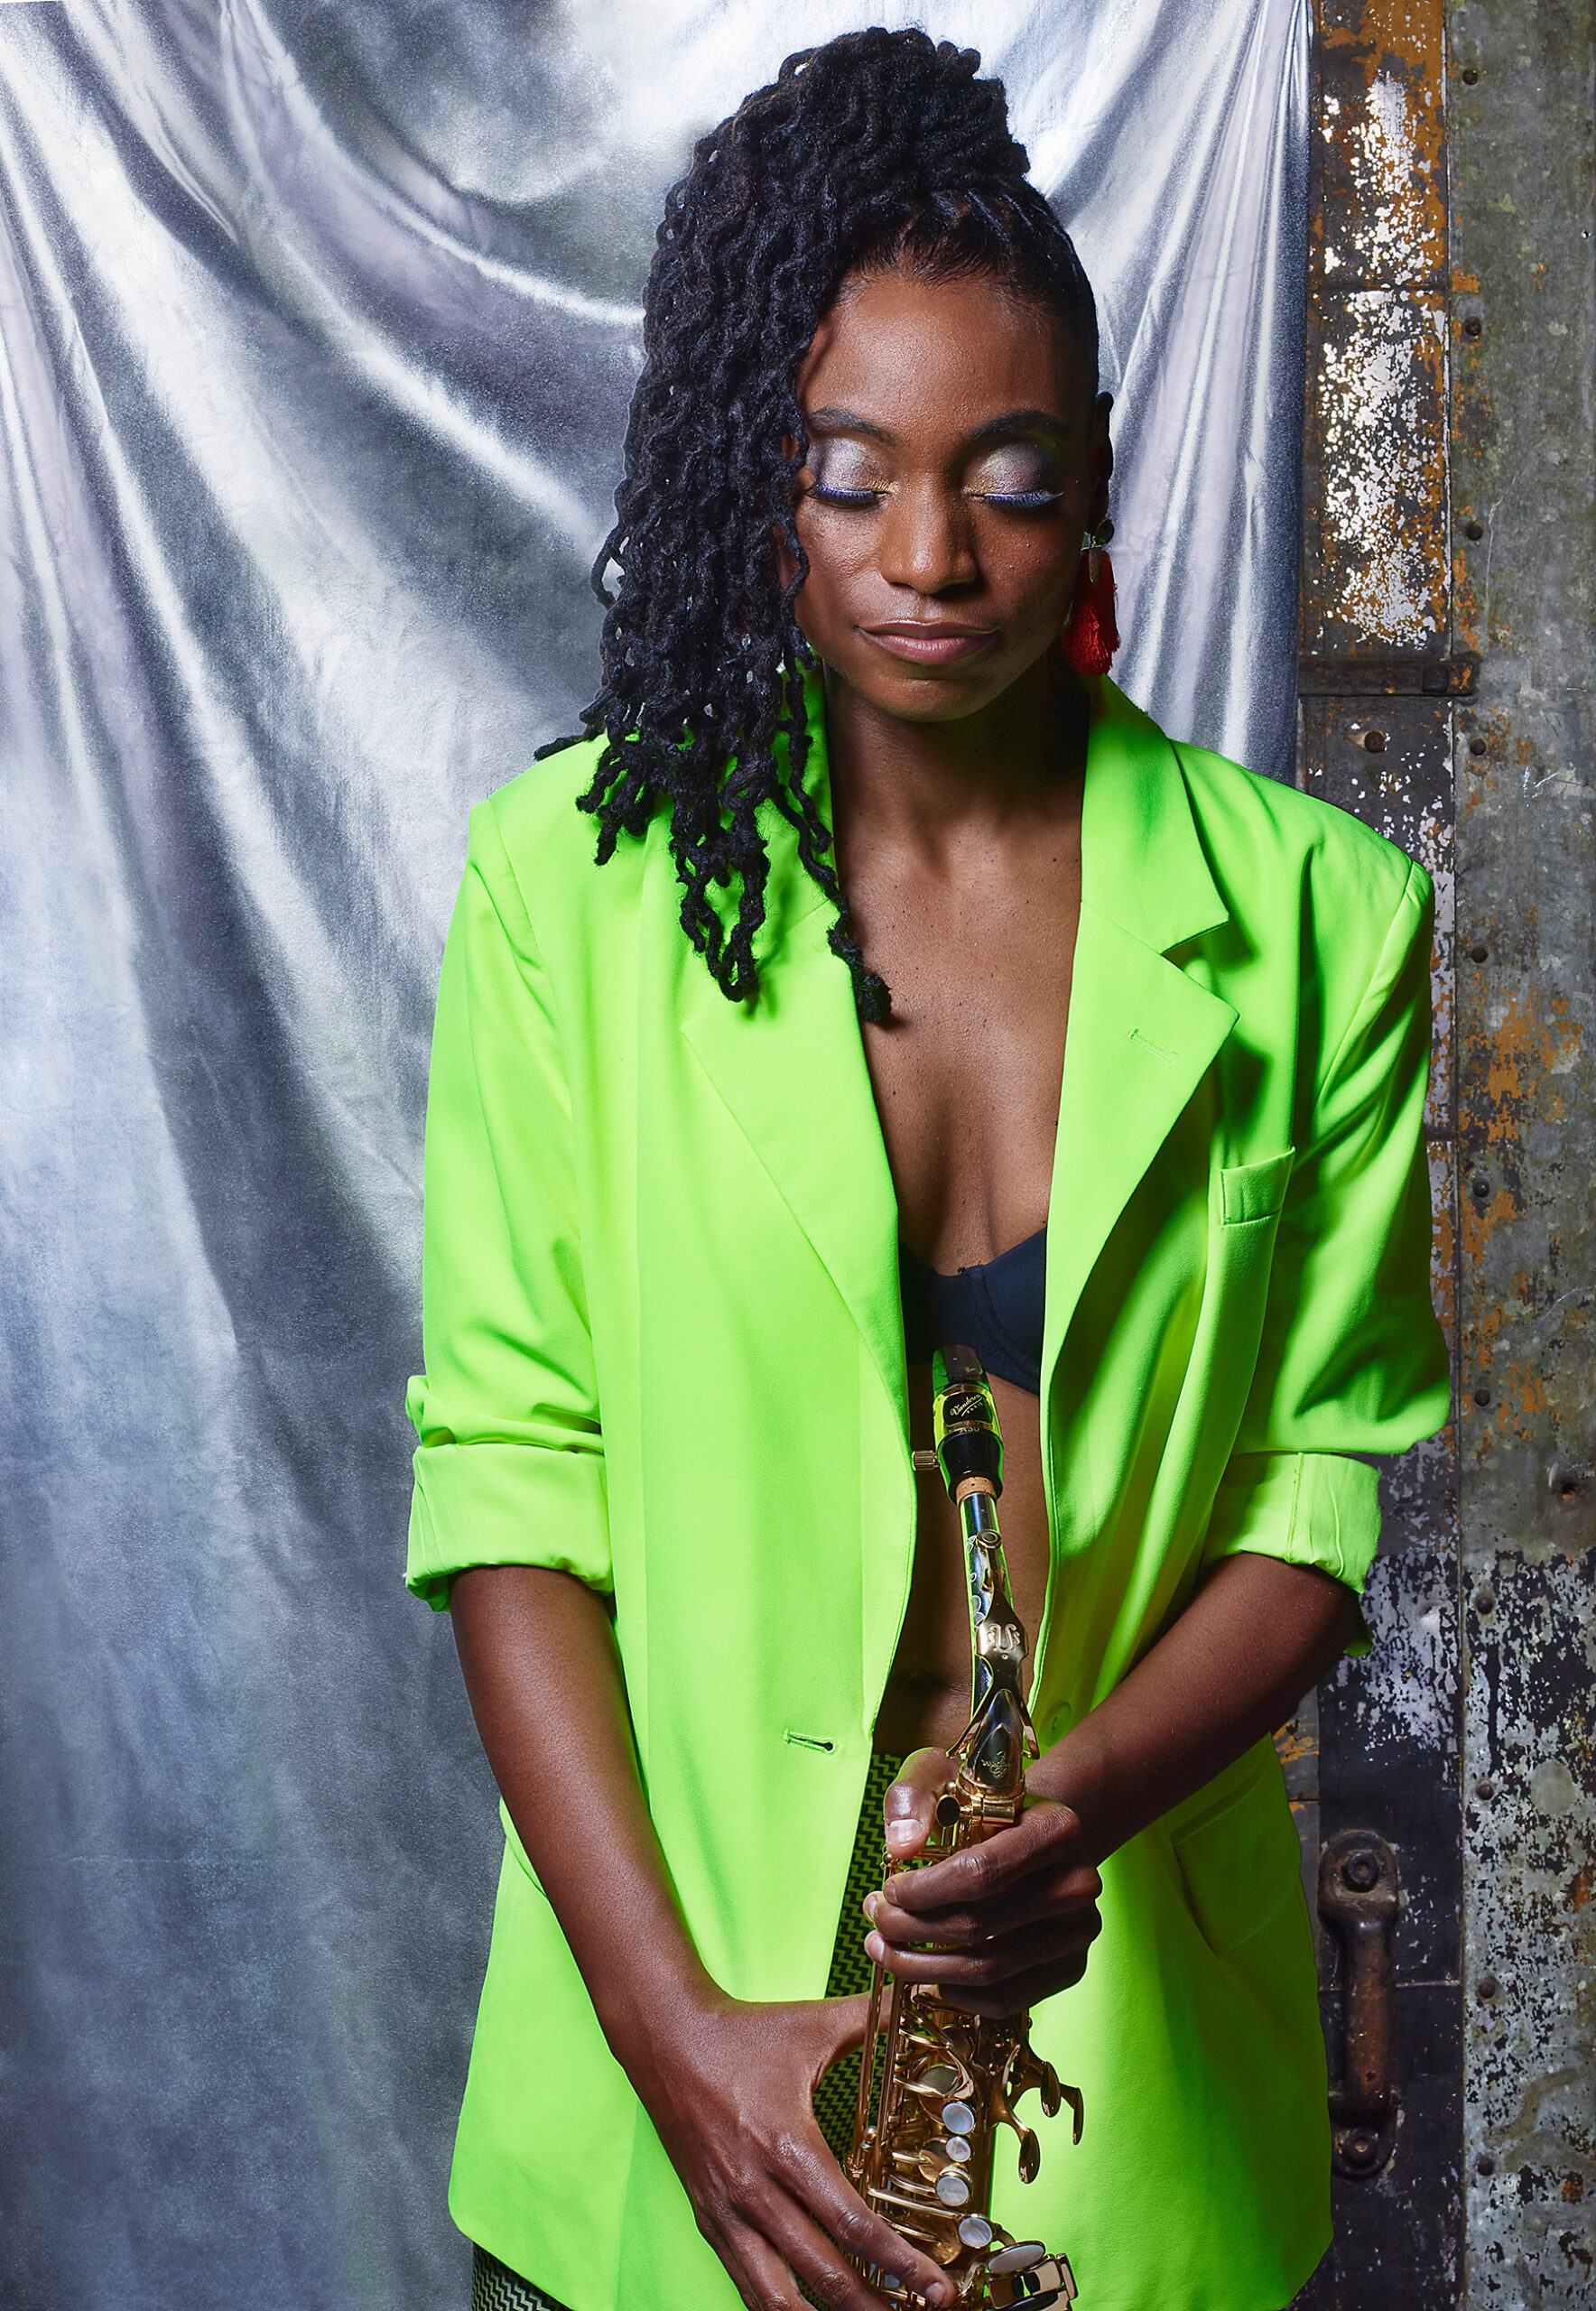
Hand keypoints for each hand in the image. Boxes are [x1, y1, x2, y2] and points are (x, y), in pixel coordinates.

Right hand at [621, 1989, 956, 2310]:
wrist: (665, 2036)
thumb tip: (922, 2001)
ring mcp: (727, 2212)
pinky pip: (745, 2284)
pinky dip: (780, 2308)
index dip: (900, 2264)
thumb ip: (872, 2020)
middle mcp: (755, 2189)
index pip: (852, 2225)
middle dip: (875, 2308)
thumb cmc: (742, 2033)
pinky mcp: (708, 2220)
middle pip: (822, 2275)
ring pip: (777, 2297)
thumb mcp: (812, 2025)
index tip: (935, 2288)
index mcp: (787, 2145)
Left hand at [862, 1750, 1102, 2018]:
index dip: (923, 1891)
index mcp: (1057, 1828)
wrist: (1028, 1829)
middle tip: (876, 1922)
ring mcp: (1079, 1931)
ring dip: (923, 1969)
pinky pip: (1005, 1999)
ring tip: (885, 1949)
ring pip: (988, 1969)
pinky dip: (955, 1994)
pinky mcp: (1071, 1968)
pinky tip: (923, 1976)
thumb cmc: (981, 1803)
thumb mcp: (941, 1775)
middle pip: (980, 1926)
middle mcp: (1079, 1883)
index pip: (980, 1873)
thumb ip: (914, 1797)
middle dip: (912, 1929)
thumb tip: (901, 1845)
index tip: (887, 1891)